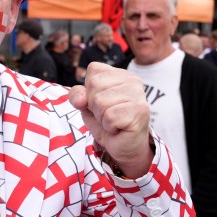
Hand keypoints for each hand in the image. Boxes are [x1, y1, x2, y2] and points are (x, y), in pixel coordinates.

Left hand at [69, 62, 152, 177]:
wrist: (124, 146)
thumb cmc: (107, 123)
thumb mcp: (86, 106)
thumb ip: (77, 95)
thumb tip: (80, 99)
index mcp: (120, 74)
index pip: (93, 70)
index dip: (89, 90)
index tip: (101, 103)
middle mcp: (132, 80)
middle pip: (94, 84)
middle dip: (94, 105)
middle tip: (108, 114)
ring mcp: (138, 95)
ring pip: (100, 101)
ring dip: (101, 117)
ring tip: (113, 121)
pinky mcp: (139, 111)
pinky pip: (109, 116)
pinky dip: (109, 126)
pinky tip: (118, 128)